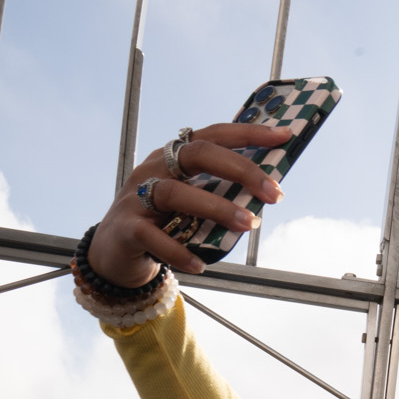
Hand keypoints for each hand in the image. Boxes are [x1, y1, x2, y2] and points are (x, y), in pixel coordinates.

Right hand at [85, 122, 291, 286]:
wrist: (115, 252)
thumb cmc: (161, 223)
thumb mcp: (191, 202)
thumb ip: (219, 194)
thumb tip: (266, 193)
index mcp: (173, 158)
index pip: (213, 136)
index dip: (248, 133)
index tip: (283, 136)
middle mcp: (154, 170)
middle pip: (196, 155)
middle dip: (240, 170)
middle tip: (274, 193)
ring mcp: (136, 197)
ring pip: (175, 193)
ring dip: (216, 208)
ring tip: (247, 224)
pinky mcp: (126, 228)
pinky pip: (153, 237)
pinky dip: (178, 251)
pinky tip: (200, 264)